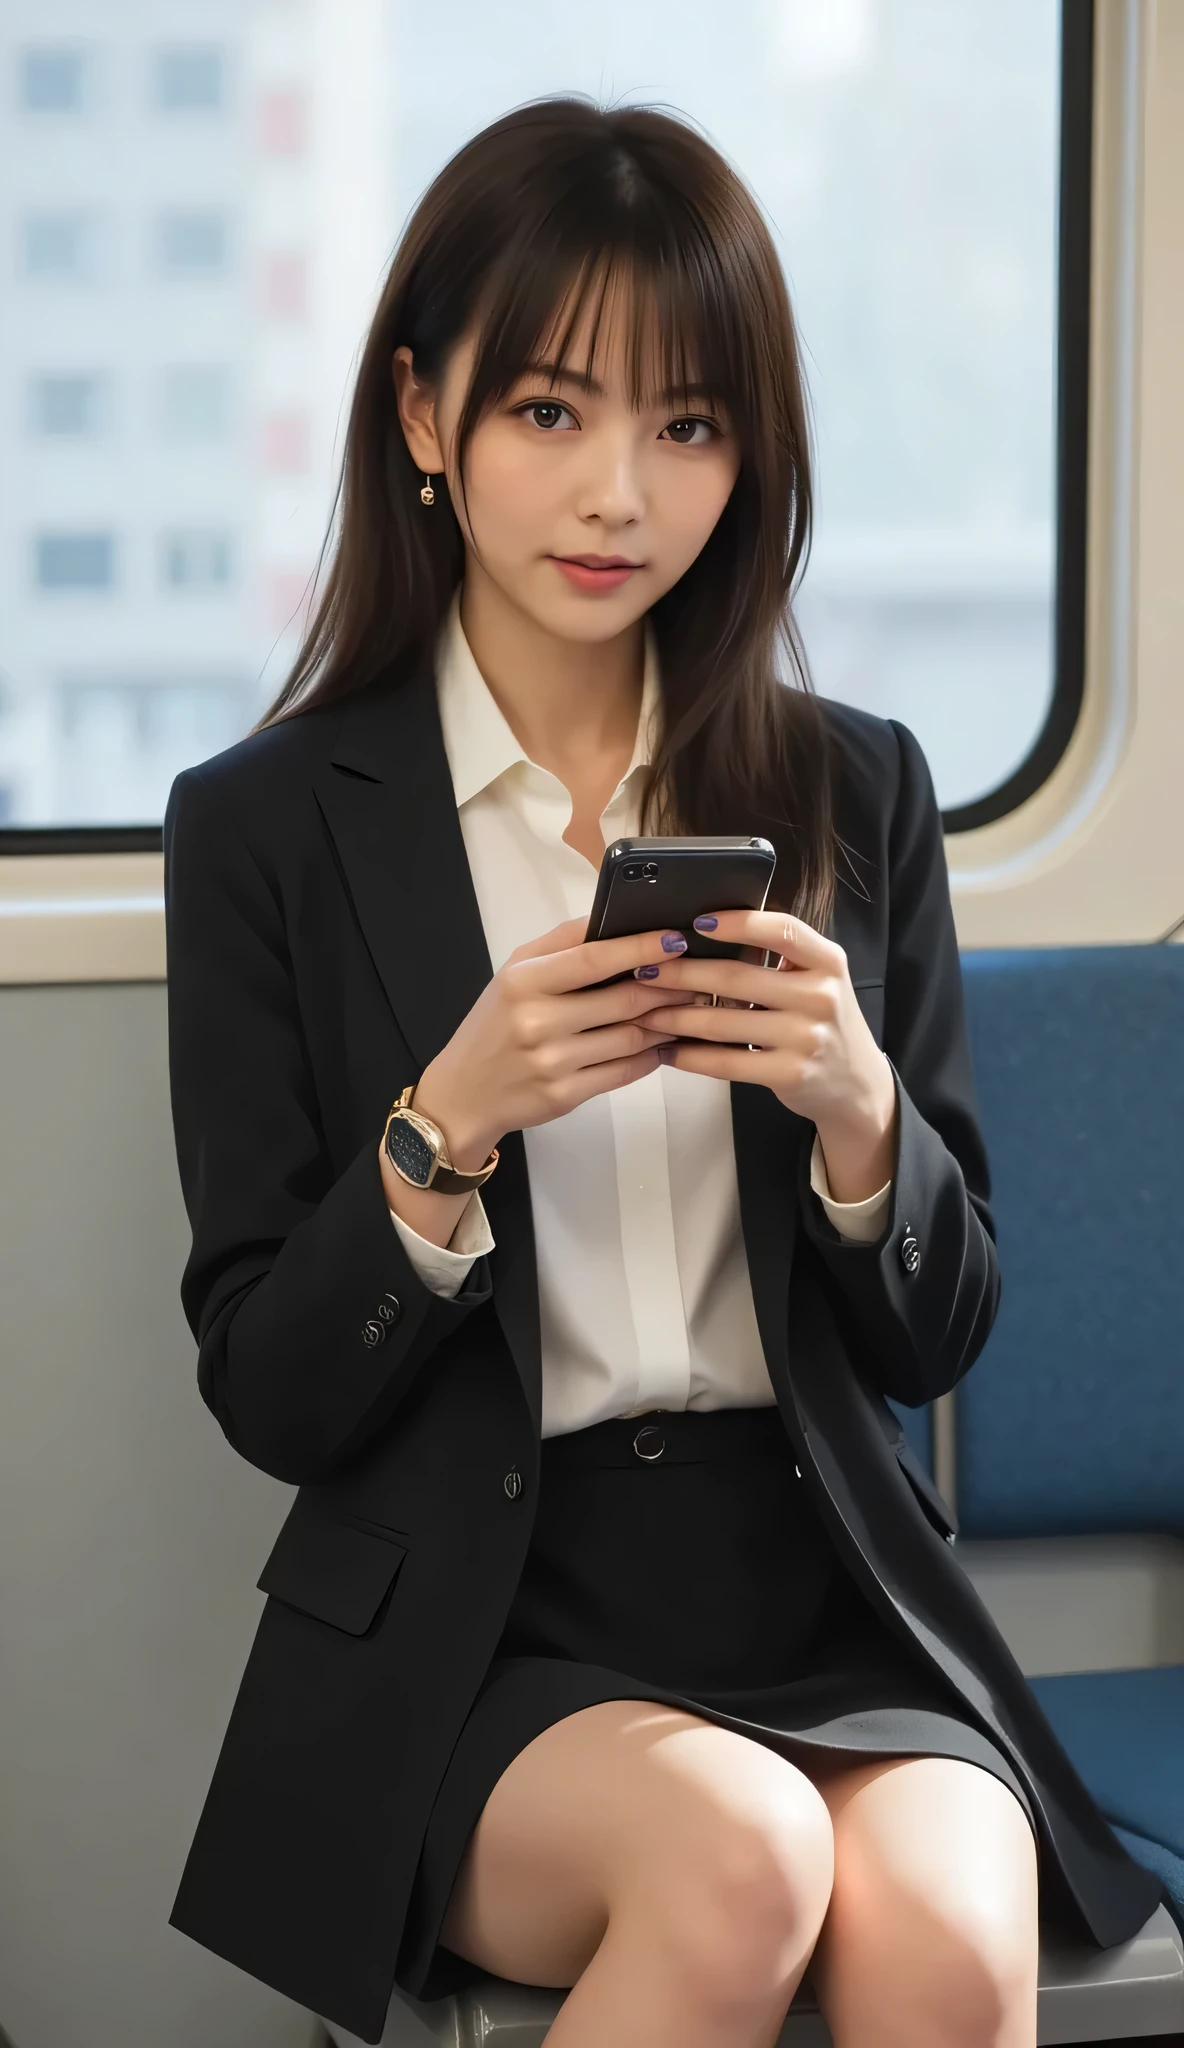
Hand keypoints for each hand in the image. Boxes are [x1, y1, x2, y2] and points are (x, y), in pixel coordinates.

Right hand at [408, 914, 700, 1171]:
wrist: (464, 1093)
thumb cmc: (494, 1025)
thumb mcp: (514, 973)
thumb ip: (561, 942)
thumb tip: (612, 917)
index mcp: (524, 982)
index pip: (594, 959)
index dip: (641, 947)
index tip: (676, 938)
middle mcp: (537, 1021)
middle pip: (623, 999)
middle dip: (668, 986)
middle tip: (696, 976)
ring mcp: (553, 1062)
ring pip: (631, 1037)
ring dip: (666, 1021)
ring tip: (687, 1007)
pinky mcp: (565, 1095)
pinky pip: (624, 1071)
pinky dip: (650, 1055)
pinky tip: (663, 1042)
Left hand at [635, 910, 896, 1203]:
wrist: (855, 1084)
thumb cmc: (820, 1021)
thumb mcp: (816, 979)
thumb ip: (778, 956)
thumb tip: (706, 932)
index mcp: (827, 961)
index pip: (783, 930)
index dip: (738, 922)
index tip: (697, 921)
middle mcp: (821, 996)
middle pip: (738, 977)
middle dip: (682, 974)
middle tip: (644, 970)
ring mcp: (807, 1038)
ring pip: (725, 1022)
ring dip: (676, 1017)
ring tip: (645, 1012)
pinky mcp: (790, 1074)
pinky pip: (728, 1062)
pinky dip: (692, 1057)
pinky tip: (668, 1051)